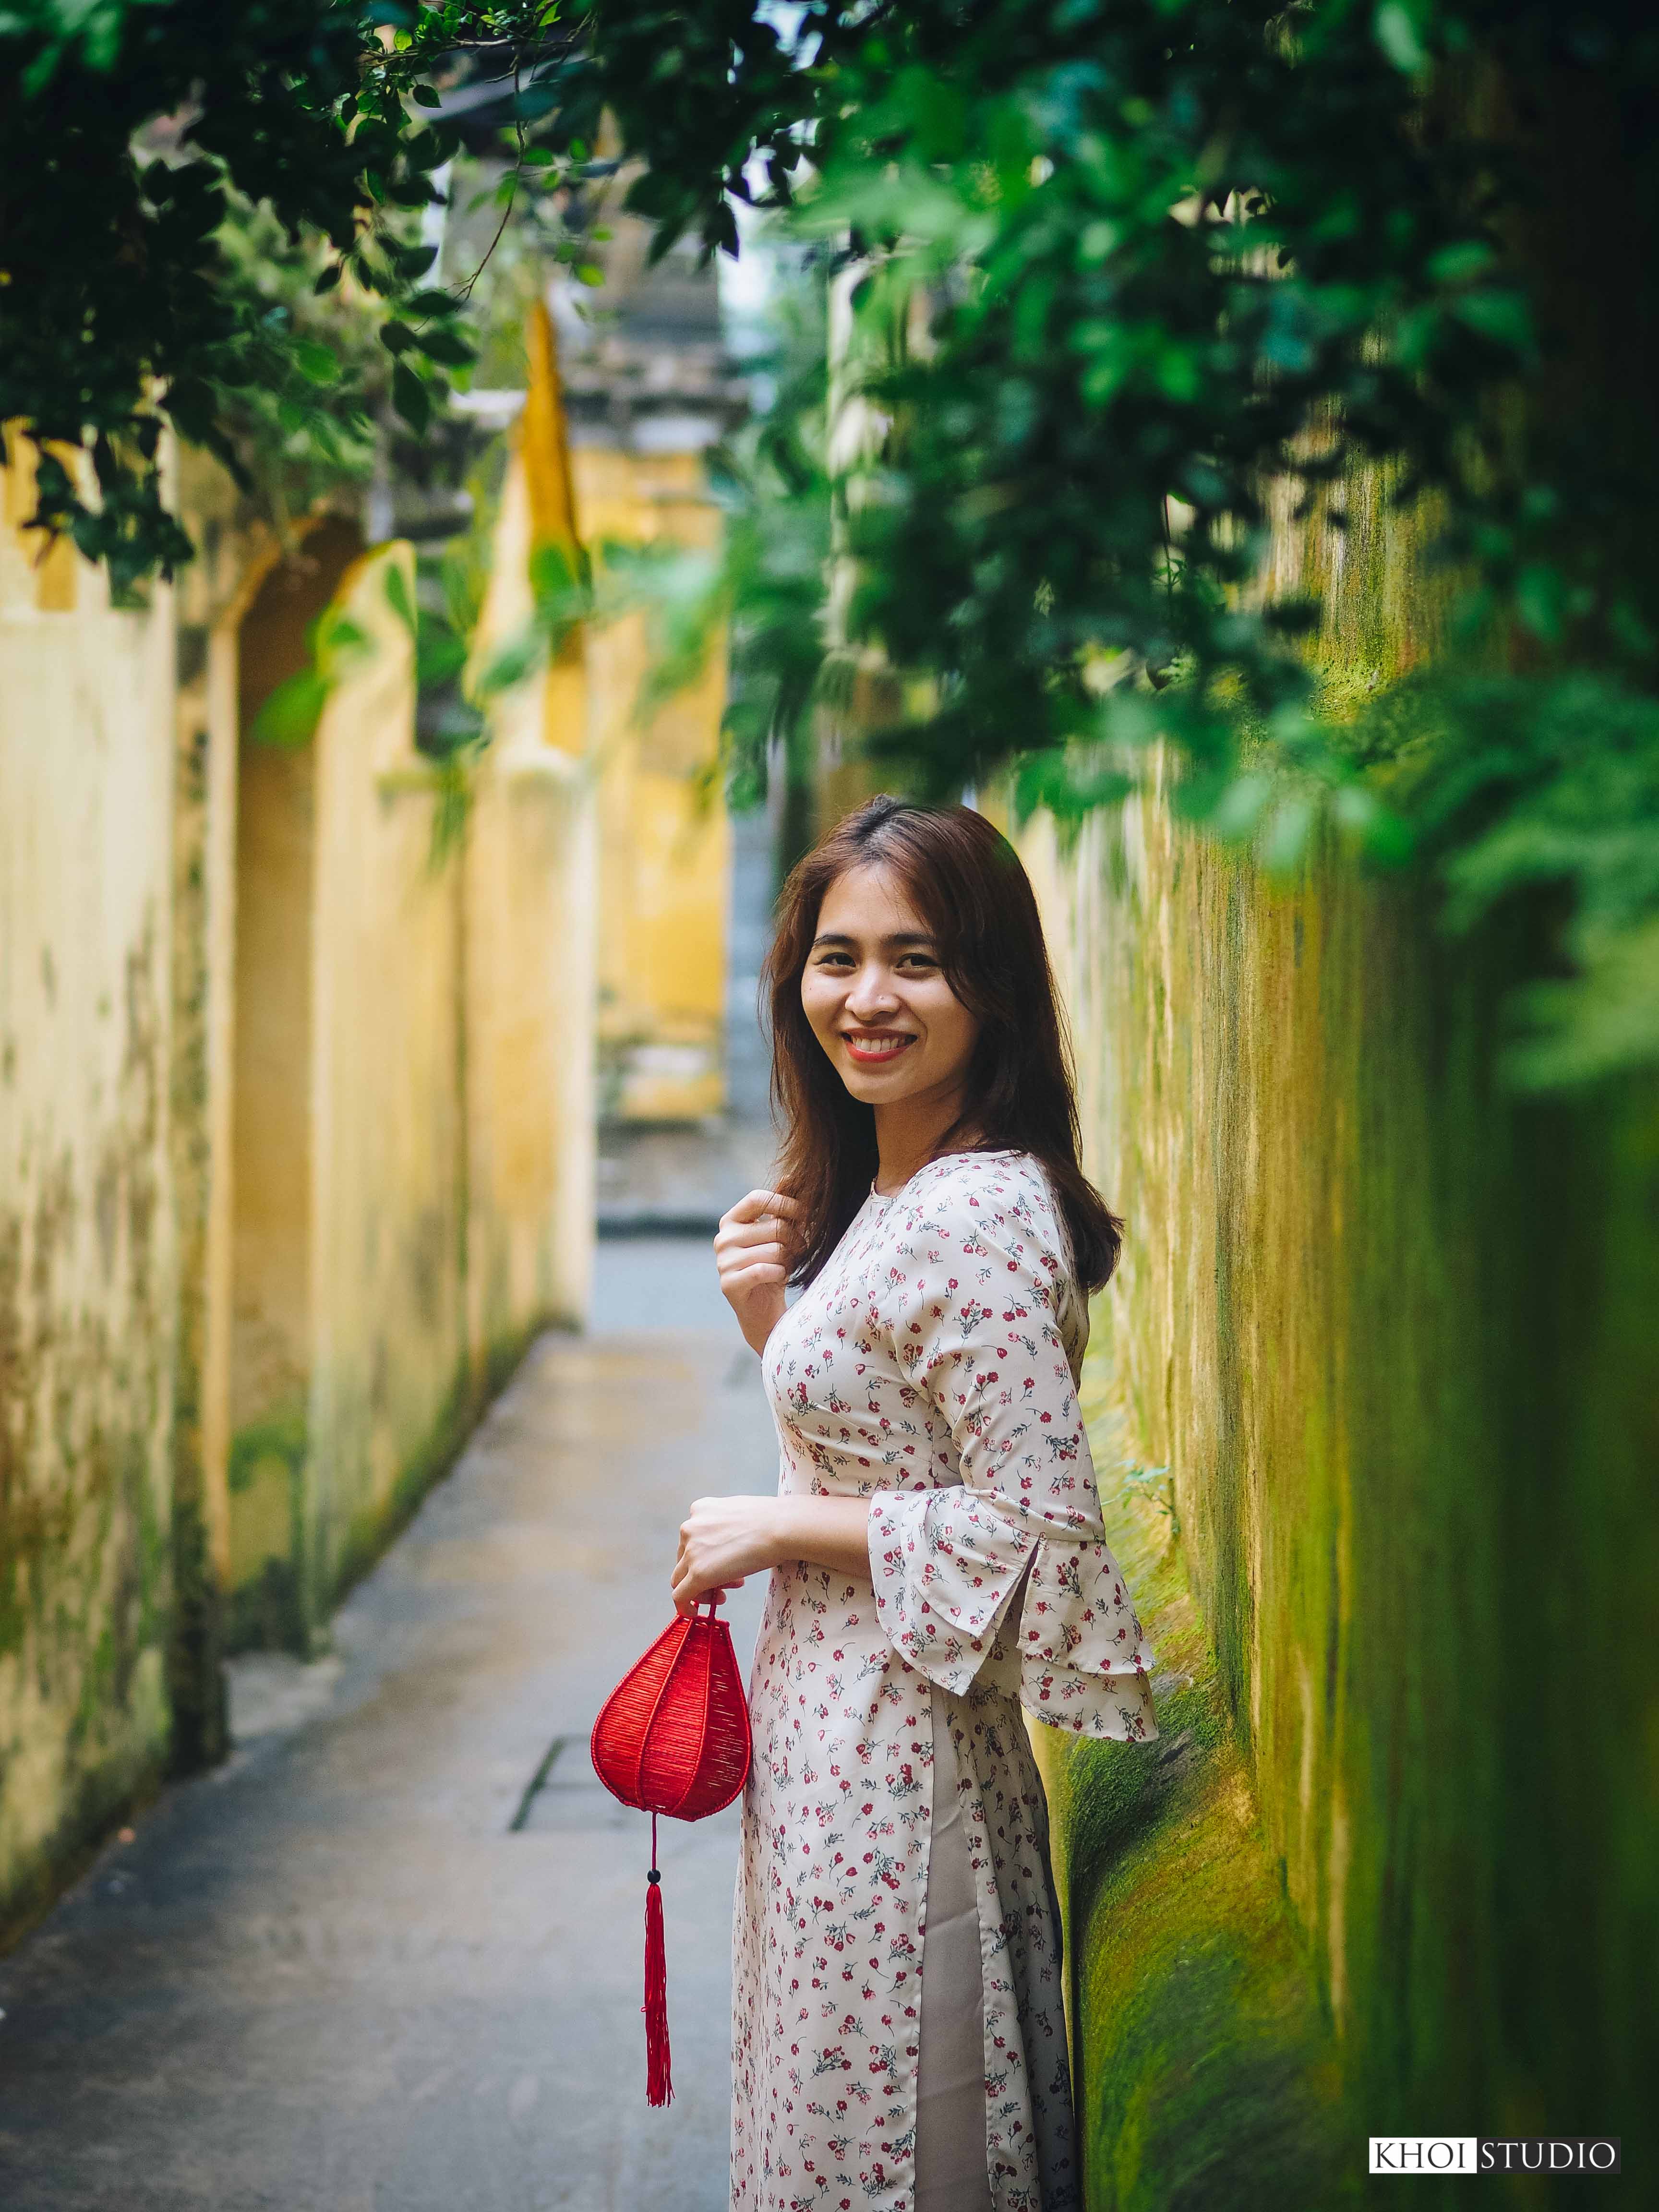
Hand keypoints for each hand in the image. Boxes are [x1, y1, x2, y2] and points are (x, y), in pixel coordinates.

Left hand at [671, 1495, 781, 1613]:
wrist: (781, 1527)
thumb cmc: (771, 1520)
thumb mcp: (738, 1515)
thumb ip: (724, 1528)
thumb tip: (725, 1547)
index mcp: (700, 1509)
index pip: (692, 1540)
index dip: (707, 1557)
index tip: (724, 1566)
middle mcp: (689, 1528)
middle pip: (685, 1560)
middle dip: (706, 1573)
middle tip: (729, 1583)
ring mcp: (691, 1551)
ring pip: (681, 1579)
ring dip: (701, 1590)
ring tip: (724, 1594)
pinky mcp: (698, 1574)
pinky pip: (679, 1596)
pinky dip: (683, 1607)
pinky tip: (693, 1613)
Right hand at [714, 1188, 800, 1355]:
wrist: (763, 1310)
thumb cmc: (773, 1266)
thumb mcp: (778, 1235)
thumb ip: (781, 1208)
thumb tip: (790, 1176)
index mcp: (731, 1221)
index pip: (758, 1198)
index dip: (786, 1203)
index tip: (806, 1213)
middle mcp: (722, 1238)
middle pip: (773, 1226)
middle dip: (795, 1239)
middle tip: (800, 1250)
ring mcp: (723, 1262)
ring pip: (774, 1250)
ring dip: (789, 1260)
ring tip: (787, 1266)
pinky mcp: (729, 1284)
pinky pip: (766, 1270)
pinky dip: (779, 1274)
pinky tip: (778, 1278)